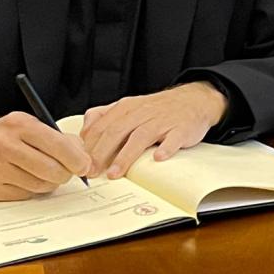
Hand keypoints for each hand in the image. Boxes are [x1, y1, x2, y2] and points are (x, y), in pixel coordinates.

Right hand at [0, 113, 92, 200]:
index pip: (57, 145)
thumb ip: (57, 137)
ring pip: (39, 186)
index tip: (84, 166)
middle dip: (65, 174)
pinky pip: (23, 196)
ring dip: (48, 184)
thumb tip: (83, 156)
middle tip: (66, 173)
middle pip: (50, 170)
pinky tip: (24, 179)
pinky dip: (30, 190)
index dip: (76, 159)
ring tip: (43, 174)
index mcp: (19, 124)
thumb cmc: (4, 134)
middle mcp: (5, 145)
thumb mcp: (29, 125)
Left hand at [80, 82, 228, 179]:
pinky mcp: (181, 129)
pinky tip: (158, 158)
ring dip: (126, 156)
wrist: (193, 100)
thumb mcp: (129, 106)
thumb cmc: (158, 109)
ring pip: (140, 137)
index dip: (89, 146)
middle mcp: (142, 113)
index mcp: (126, 108)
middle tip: (92, 172)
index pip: (102, 126)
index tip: (80, 163)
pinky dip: (166, 148)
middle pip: (116, 132)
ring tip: (115, 173)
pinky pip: (173, 138)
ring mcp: (162, 120)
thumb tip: (83, 131)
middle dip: (101, 154)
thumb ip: (105, 116)